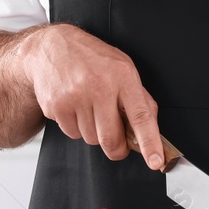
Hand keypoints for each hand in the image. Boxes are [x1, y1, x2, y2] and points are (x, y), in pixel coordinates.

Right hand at [21, 23, 164, 169]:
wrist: (52, 47)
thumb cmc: (93, 59)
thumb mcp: (123, 68)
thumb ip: (139, 98)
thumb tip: (151, 128)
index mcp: (123, 77)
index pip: (141, 116)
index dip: (150, 142)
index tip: (156, 162)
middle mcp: (99, 87)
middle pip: (111, 139)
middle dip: (117, 148)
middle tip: (118, 142)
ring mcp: (75, 98)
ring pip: (91, 139)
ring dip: (94, 133)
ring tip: (91, 108)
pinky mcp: (56, 107)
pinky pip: (73, 134)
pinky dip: (77, 127)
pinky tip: (76, 107)